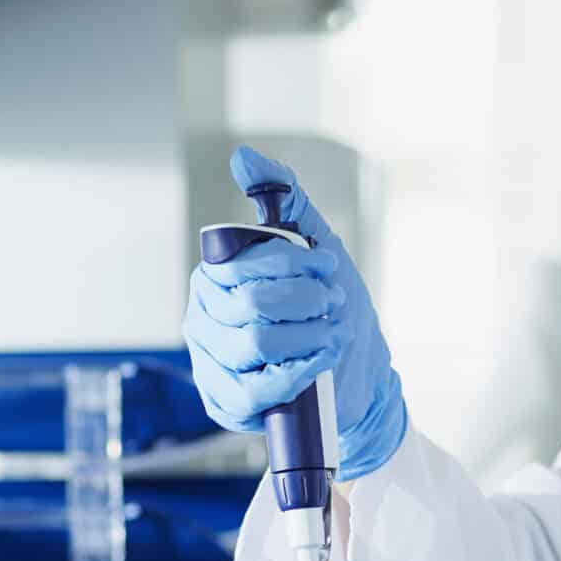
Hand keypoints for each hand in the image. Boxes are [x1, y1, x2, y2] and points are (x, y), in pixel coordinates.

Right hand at [182, 147, 408, 480]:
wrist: (357, 377)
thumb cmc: (330, 310)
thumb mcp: (316, 248)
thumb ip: (284, 199)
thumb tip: (242, 156)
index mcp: (215, 275)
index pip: (244, 263)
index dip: (293, 263)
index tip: (328, 267)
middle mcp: (203, 317)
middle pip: (252, 303)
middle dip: (306, 302)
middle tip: (332, 304)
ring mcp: (210, 363)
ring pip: (254, 345)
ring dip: (307, 337)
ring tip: (333, 333)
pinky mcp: (225, 403)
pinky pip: (254, 391)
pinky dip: (297, 373)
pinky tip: (322, 363)